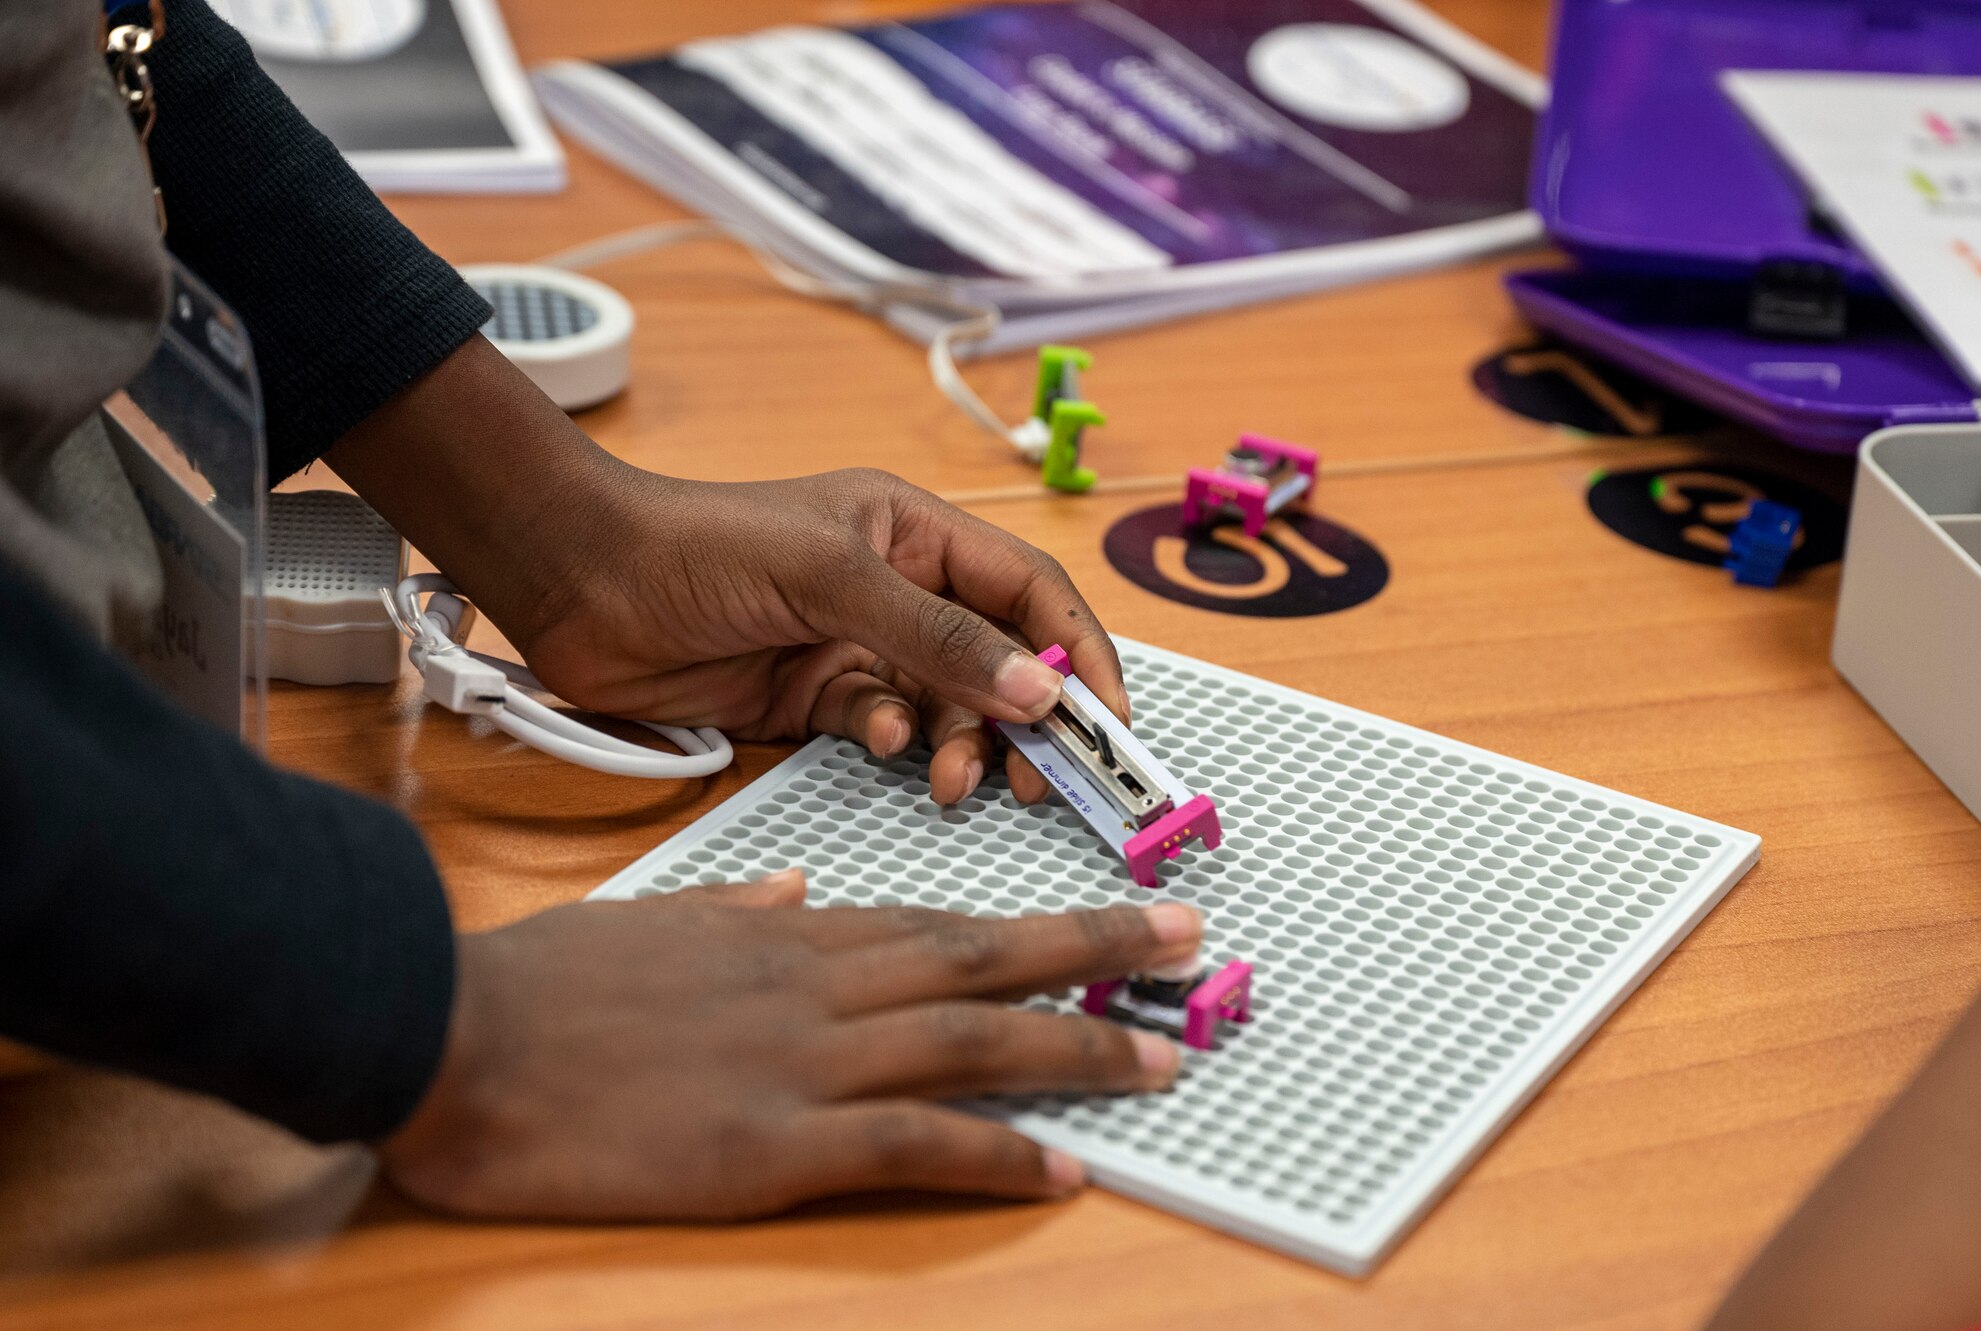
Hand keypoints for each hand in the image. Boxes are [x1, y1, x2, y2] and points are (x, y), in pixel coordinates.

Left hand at [328, 337, 1125, 804]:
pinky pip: (885, 729)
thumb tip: (1038, 694)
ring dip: (961, 744)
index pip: (1030, 592)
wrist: (579, 586)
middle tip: (1037, 780)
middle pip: (999, 661)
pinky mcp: (814, 699)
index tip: (1109, 723)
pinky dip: (894, 745)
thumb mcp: (831, 578)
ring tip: (952, 780)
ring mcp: (857, 645)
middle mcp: (898, 587)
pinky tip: (877, 746)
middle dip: (1024, 719)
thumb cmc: (699, 546)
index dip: (1078, 654)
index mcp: (916, 533)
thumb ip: (937, 637)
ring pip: (947, 707)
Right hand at [380, 872, 1201, 1219]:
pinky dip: (995, 1154)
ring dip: (1075, 1046)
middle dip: (1092, 948)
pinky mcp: (769, 1141)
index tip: (1100, 918)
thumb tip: (800, 885)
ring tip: (1159, 1056)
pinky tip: (1062, 1166)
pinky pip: (910, 1144)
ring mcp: (799, 1061)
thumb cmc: (537, 985)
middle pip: (979, 961)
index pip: (934, 922)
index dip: (1029, 925)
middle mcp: (814, 984)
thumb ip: (739, 906)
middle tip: (1185, 944)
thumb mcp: (650, 920)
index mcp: (785, 935)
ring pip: (969, 1042)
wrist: (447, 1032)